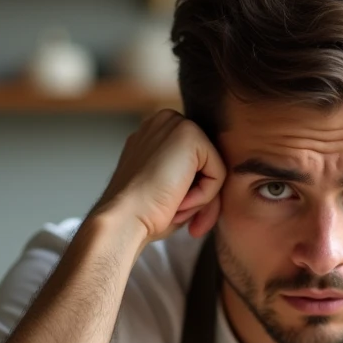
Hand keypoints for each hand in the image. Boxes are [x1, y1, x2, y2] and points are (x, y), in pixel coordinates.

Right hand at [92, 109, 225, 243]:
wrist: (123, 218)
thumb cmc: (142, 213)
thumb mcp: (168, 189)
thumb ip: (191, 178)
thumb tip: (218, 184)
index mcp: (156, 133)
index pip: (196, 165)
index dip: (193, 195)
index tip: (179, 216)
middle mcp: (165, 122)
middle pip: (207, 165)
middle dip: (203, 199)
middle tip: (184, 220)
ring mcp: (175, 124)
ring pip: (214, 169)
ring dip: (201, 199)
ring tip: (175, 209)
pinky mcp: (189, 134)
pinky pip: (219, 173)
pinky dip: (205, 196)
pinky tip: (178, 200)